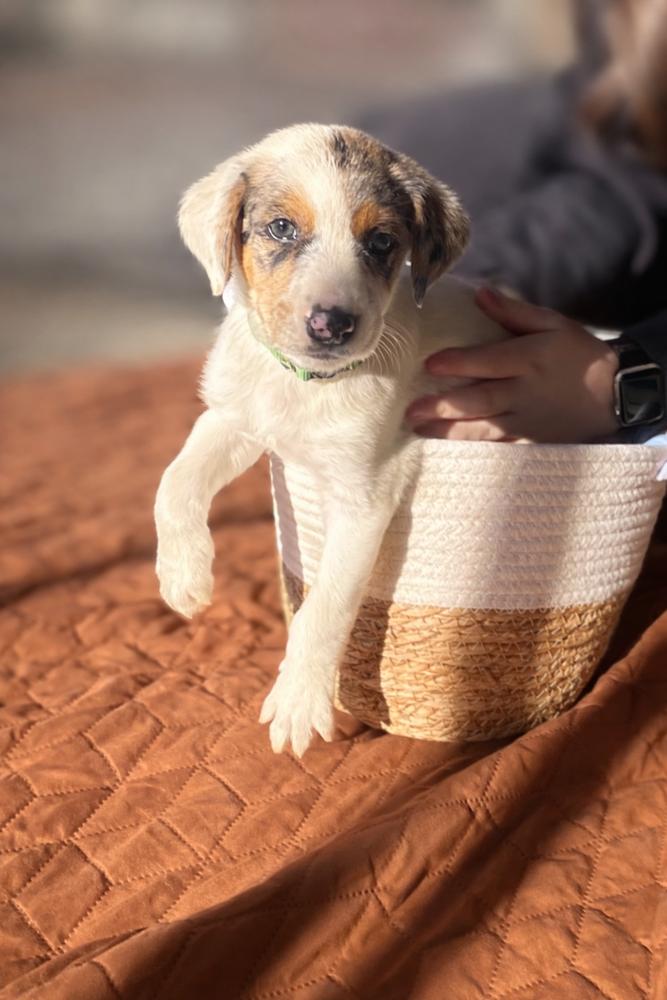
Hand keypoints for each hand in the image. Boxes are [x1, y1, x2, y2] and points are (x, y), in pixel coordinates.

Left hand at [406, 287, 619, 442]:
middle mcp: (525, 392)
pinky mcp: (530, 439)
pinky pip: (497, 445)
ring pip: (483, 428)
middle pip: (479, 400)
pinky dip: (471, 447)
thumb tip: (479, 294)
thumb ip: (514, 312)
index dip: (458, 363)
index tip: (430, 363)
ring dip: (449, 430)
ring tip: (419, 429)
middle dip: (443, 406)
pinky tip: (446, 446)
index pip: (488, 361)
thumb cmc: (578, 354)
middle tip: (411, 409)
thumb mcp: (553, 324)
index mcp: (529, 359)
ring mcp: (527, 420)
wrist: (614, 394)